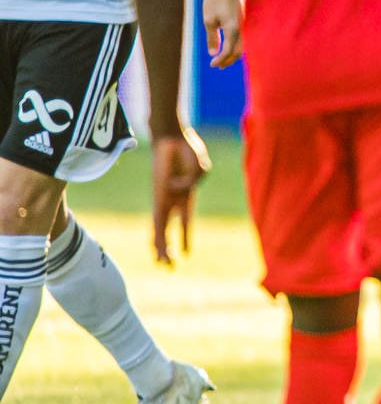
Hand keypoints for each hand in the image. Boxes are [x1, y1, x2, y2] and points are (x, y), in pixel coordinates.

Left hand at [150, 128, 210, 265]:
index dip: (184, 237)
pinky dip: (171, 208)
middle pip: (167, 229)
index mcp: (185, 195)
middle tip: (168, 267)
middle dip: (168, 248)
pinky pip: (160, 213)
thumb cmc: (187, 149)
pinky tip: (163, 227)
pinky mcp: (157, 194)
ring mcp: (163, 198)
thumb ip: (193, 181)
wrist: (172, 136)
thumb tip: (179, 189)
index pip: (183, 222)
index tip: (185, 253)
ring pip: (160, 228)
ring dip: (161, 247)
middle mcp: (172, 200)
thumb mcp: (200, 167)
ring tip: (161, 263)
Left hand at [202, 0, 242, 67]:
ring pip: (241, 44)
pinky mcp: (241, 20)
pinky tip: (226, 44)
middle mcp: (241, 28)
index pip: (229, 51)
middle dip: (229, 60)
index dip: (221, 60)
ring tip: (221, 58)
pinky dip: (234, 45)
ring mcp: (242, 24)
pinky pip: (240, 37)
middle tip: (218, 66)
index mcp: (233, 29)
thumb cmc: (215, 0)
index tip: (212, 64)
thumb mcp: (209, 20)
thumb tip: (213, 53)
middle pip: (239, 50)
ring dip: (232, 53)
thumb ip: (212, 37)